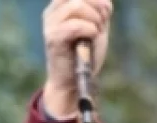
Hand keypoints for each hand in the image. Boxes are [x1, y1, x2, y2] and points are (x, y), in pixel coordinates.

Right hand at [41, 0, 112, 118]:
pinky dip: (89, 30)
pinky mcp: (53, 38)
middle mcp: (52, 11)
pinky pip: (74, 25)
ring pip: (76, 6)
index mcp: (61, 6)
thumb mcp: (96, 27)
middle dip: (98, 6)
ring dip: (94, 19)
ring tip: (96, 33)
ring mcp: (50, 24)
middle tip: (102, 25)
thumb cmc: (85, 55)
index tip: (106, 14)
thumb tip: (106, 2)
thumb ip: (100, 11)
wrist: (74, 81)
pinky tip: (92, 38)